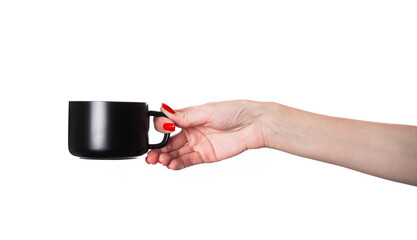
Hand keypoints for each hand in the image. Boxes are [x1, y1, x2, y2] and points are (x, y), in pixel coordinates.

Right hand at [147, 100, 265, 169]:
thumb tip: (164, 110)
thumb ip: (184, 116)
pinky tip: (171, 165)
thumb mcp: (205, 111)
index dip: (161, 130)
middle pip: (169, 143)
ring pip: (176, 154)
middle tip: (150, 157)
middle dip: (158, 150)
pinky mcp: (205, 156)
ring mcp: (197, 144)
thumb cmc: (232, 111)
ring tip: (161, 162)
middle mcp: (191, 131)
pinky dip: (178, 164)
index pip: (168, 125)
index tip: (161, 133)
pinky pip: (188, 161)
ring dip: (166, 158)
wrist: (252, 125)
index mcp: (188, 117)